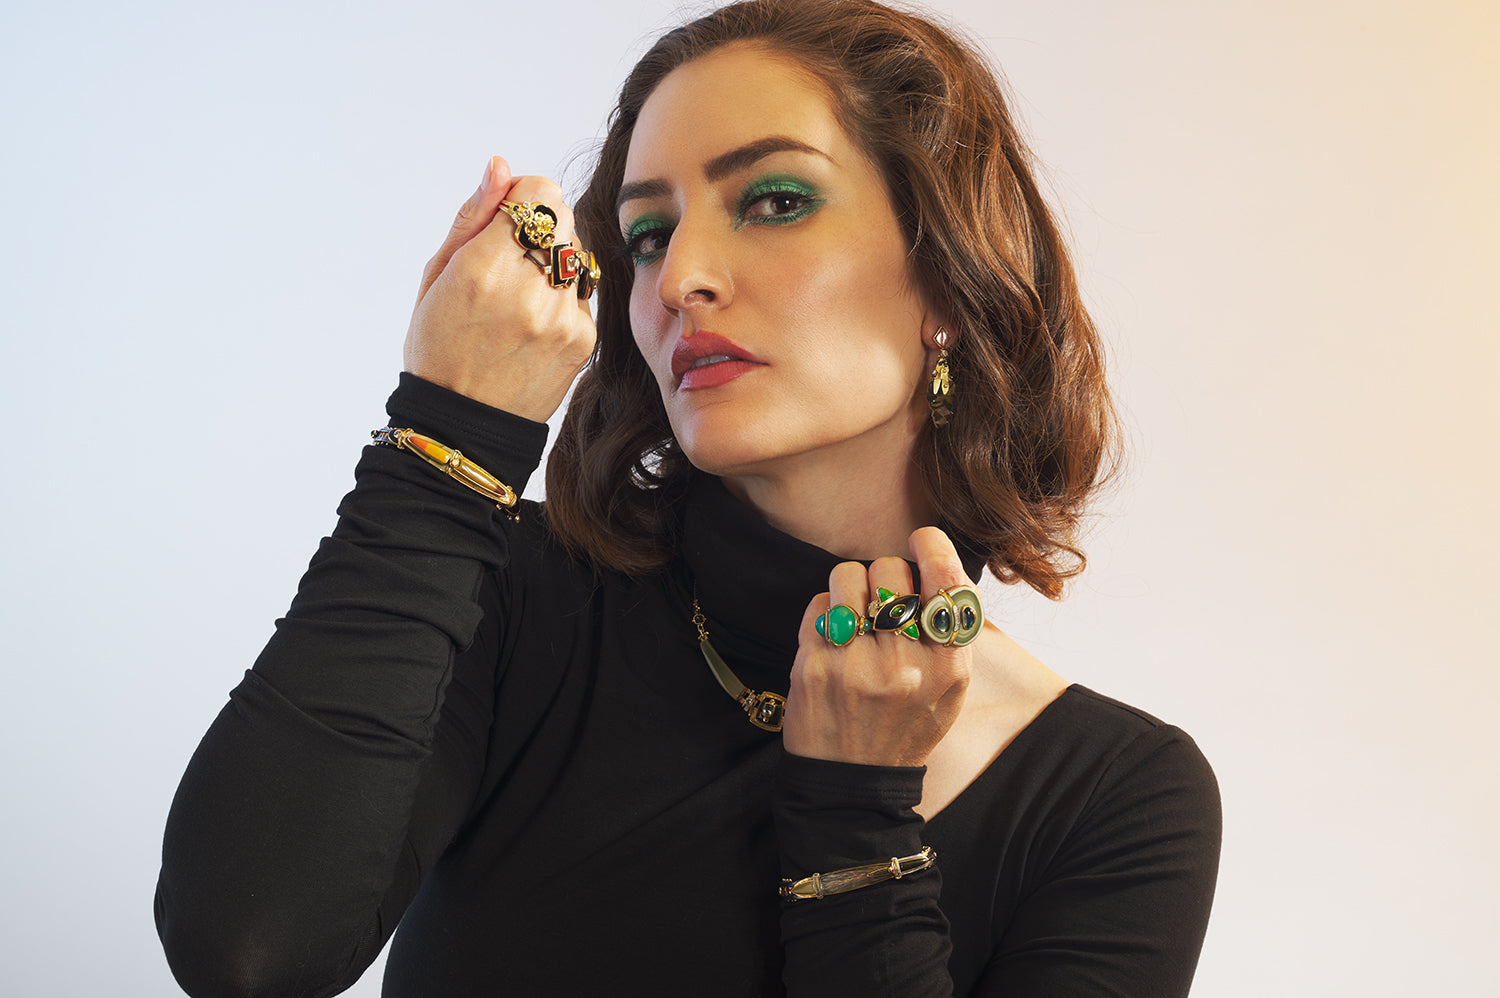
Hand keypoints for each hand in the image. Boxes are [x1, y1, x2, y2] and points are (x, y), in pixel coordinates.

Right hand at [403, 155, 596, 421]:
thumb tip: (501, 167)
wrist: (464, 426)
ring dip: (553, 263)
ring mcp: (563, 317)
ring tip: (518, 299)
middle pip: (564, 218)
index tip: (505, 220)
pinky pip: (582, 293)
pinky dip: (562, 298)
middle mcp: (530, 290)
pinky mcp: (584, 340)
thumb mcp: (436, 277)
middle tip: (507, 264)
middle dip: (538, 229)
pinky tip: (533, 325)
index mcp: (485, 268)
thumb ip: (472, 217)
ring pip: (577, 254)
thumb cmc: (439, 348)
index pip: (540, 193)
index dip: (522, 199)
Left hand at [783, 527, 974, 767]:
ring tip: (854, 613)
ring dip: (849, 586)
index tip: (921, 540)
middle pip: (891, 571)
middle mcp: (904, 664)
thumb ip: (949, 633)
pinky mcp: (814, 666)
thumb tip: (935, 566)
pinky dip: (824, 611)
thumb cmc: (903, 727)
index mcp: (948, 667)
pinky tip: (833, 637)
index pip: (948, 582)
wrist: (853, 783)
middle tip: (882, 602)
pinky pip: (818, 603)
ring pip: (847, 576)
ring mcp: (855, 664)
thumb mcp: (948, 690)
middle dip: (885, 576)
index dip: (933, 547)